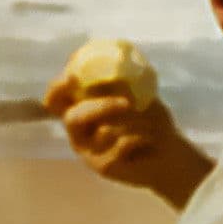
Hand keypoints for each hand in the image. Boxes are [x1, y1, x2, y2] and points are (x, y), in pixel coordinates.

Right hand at [42, 75, 211, 208]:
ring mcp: (88, 151)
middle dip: (100, 106)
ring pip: (104, 132)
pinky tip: (149, 141)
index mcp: (79, 109)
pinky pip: (120, 146)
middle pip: (73, 118)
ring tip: (151, 123)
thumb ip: (122, 80)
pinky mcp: (103, 167)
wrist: (167, 152)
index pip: (55, 99)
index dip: (57, 88)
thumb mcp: (137, 93)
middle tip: (127, 102)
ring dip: (134, 122)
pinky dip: (140, 138)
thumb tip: (117, 56)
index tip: (72, 77)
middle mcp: (77, 132)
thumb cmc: (147, 119)